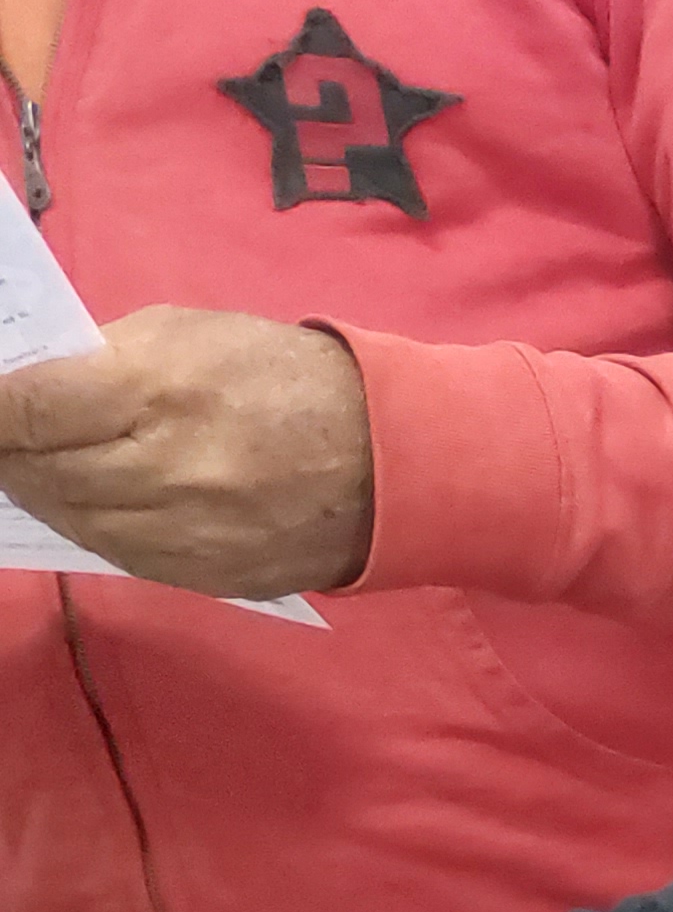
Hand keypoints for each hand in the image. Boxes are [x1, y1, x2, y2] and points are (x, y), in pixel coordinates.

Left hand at [0, 307, 373, 597]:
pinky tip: (94, 504)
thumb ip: (102, 363)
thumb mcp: (188, 334)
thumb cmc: (282, 377)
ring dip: (46, 496)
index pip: (26, 410)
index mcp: (159, 392)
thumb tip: (29, 395)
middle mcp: (170, 474)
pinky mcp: (213, 577)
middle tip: (2, 440)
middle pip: (40, 475)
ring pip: (76, 524)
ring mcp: (192, 536)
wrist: (394, 458)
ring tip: (36, 471)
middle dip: (7, 456)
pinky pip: (124, 558)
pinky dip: (96, 528)